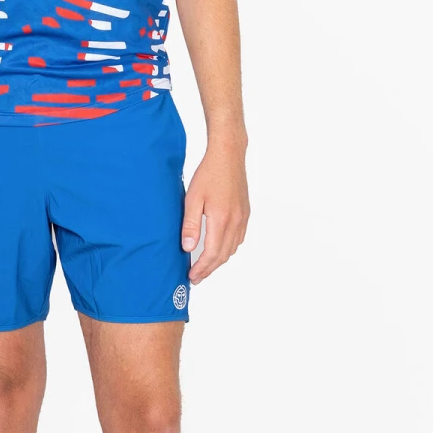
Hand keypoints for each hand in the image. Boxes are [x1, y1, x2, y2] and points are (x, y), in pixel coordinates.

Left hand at [182, 143, 248, 284]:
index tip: (191, 276)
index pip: (211, 254)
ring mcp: (243, 218)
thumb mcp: (192, 198)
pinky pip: (238, 239)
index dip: (201, 268)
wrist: (228, 156)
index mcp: (221, 219)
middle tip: (196, 277)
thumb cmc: (209, 174)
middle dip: (209, 269)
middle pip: (223, 255)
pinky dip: (228, 249)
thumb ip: (190, 225)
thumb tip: (187, 248)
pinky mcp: (245, 213)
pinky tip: (218, 248)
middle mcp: (235, 222)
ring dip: (219, 260)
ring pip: (232, 249)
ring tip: (205, 266)